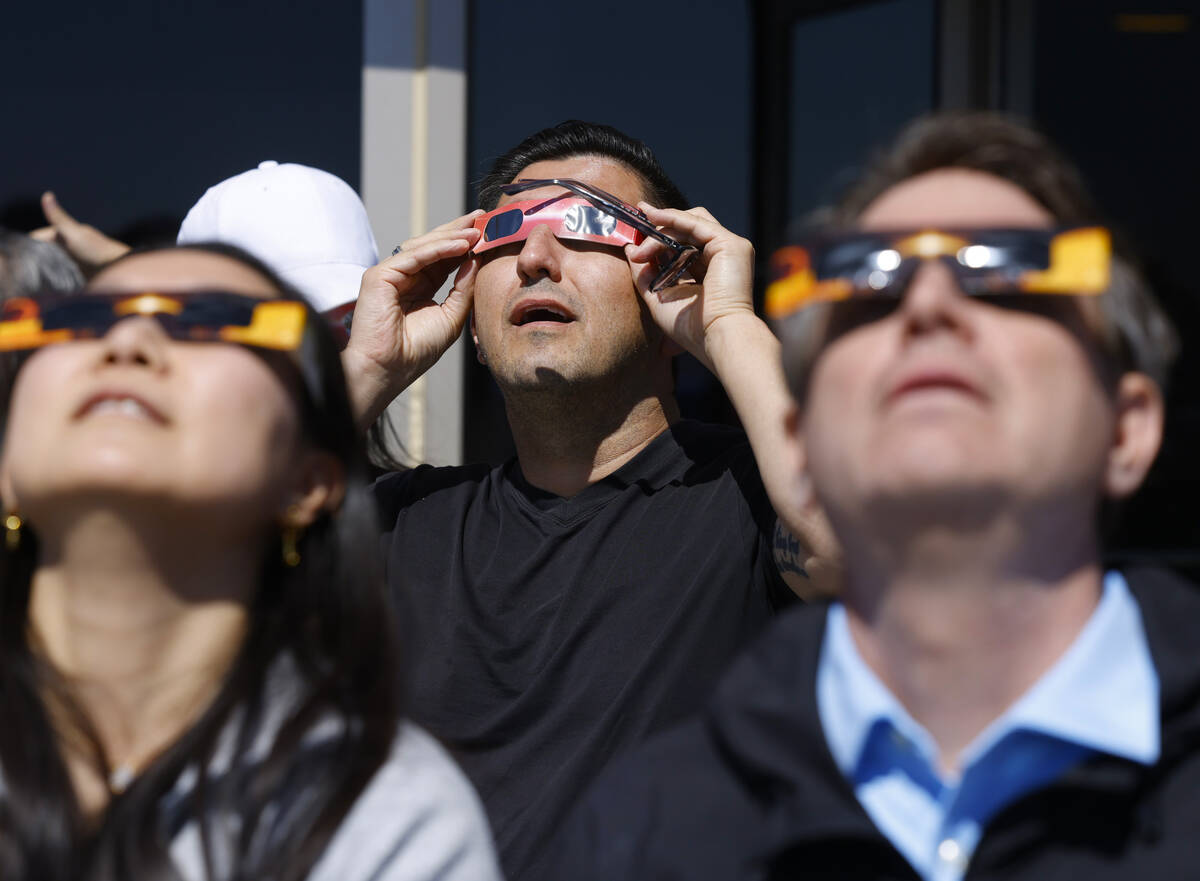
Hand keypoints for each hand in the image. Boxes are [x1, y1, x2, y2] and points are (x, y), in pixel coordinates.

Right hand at [29, 192, 129, 274]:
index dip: (29, 246)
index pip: (37, 239)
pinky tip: (50, 285)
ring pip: (50, 264)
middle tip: (28, 271)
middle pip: (42, 252)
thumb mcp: (74, 233)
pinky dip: (54, 278)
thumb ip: (59, 218)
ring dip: (45, 270)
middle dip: (35, 259)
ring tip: (37, 279)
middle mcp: (64, 245)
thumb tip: (47, 195)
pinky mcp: (76, 273)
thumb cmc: (97, 249)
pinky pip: (60, 275)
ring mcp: (70, 259)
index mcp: (61, 234)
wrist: (119, 269)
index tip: (22, 257)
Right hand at [342, 211, 482, 424]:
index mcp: (419, 286)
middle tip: (483, 217)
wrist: (389, 370)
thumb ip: (463, 288)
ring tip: (477, 229)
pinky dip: (438, 249)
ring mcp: (389, 274)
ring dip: (451, 236)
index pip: (444, 258)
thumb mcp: (452, 316)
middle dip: (458, 230)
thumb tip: (475, 259)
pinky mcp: (379, 276)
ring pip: (423, 246)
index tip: (488, 232)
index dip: (465, 244)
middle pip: (433, 246)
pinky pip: (413, 256)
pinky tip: (461, 245)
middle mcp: (403, 277)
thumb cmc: (417, 351)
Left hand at [624, 204, 755, 372]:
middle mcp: (720, 257)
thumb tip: (630, 249)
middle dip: (658, 228)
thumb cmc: (692, 328)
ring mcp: (728, 249)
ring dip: (661, 229)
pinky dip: (673, 217)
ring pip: (689, 223)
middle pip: (686, 228)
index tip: (635, 235)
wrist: (715, 336)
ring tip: (641, 244)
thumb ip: (645, 273)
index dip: (659, 236)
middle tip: (634, 235)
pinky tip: (653, 218)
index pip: (683, 243)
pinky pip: (696, 222)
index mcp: (708, 270)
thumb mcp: (659, 296)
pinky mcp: (730, 244)